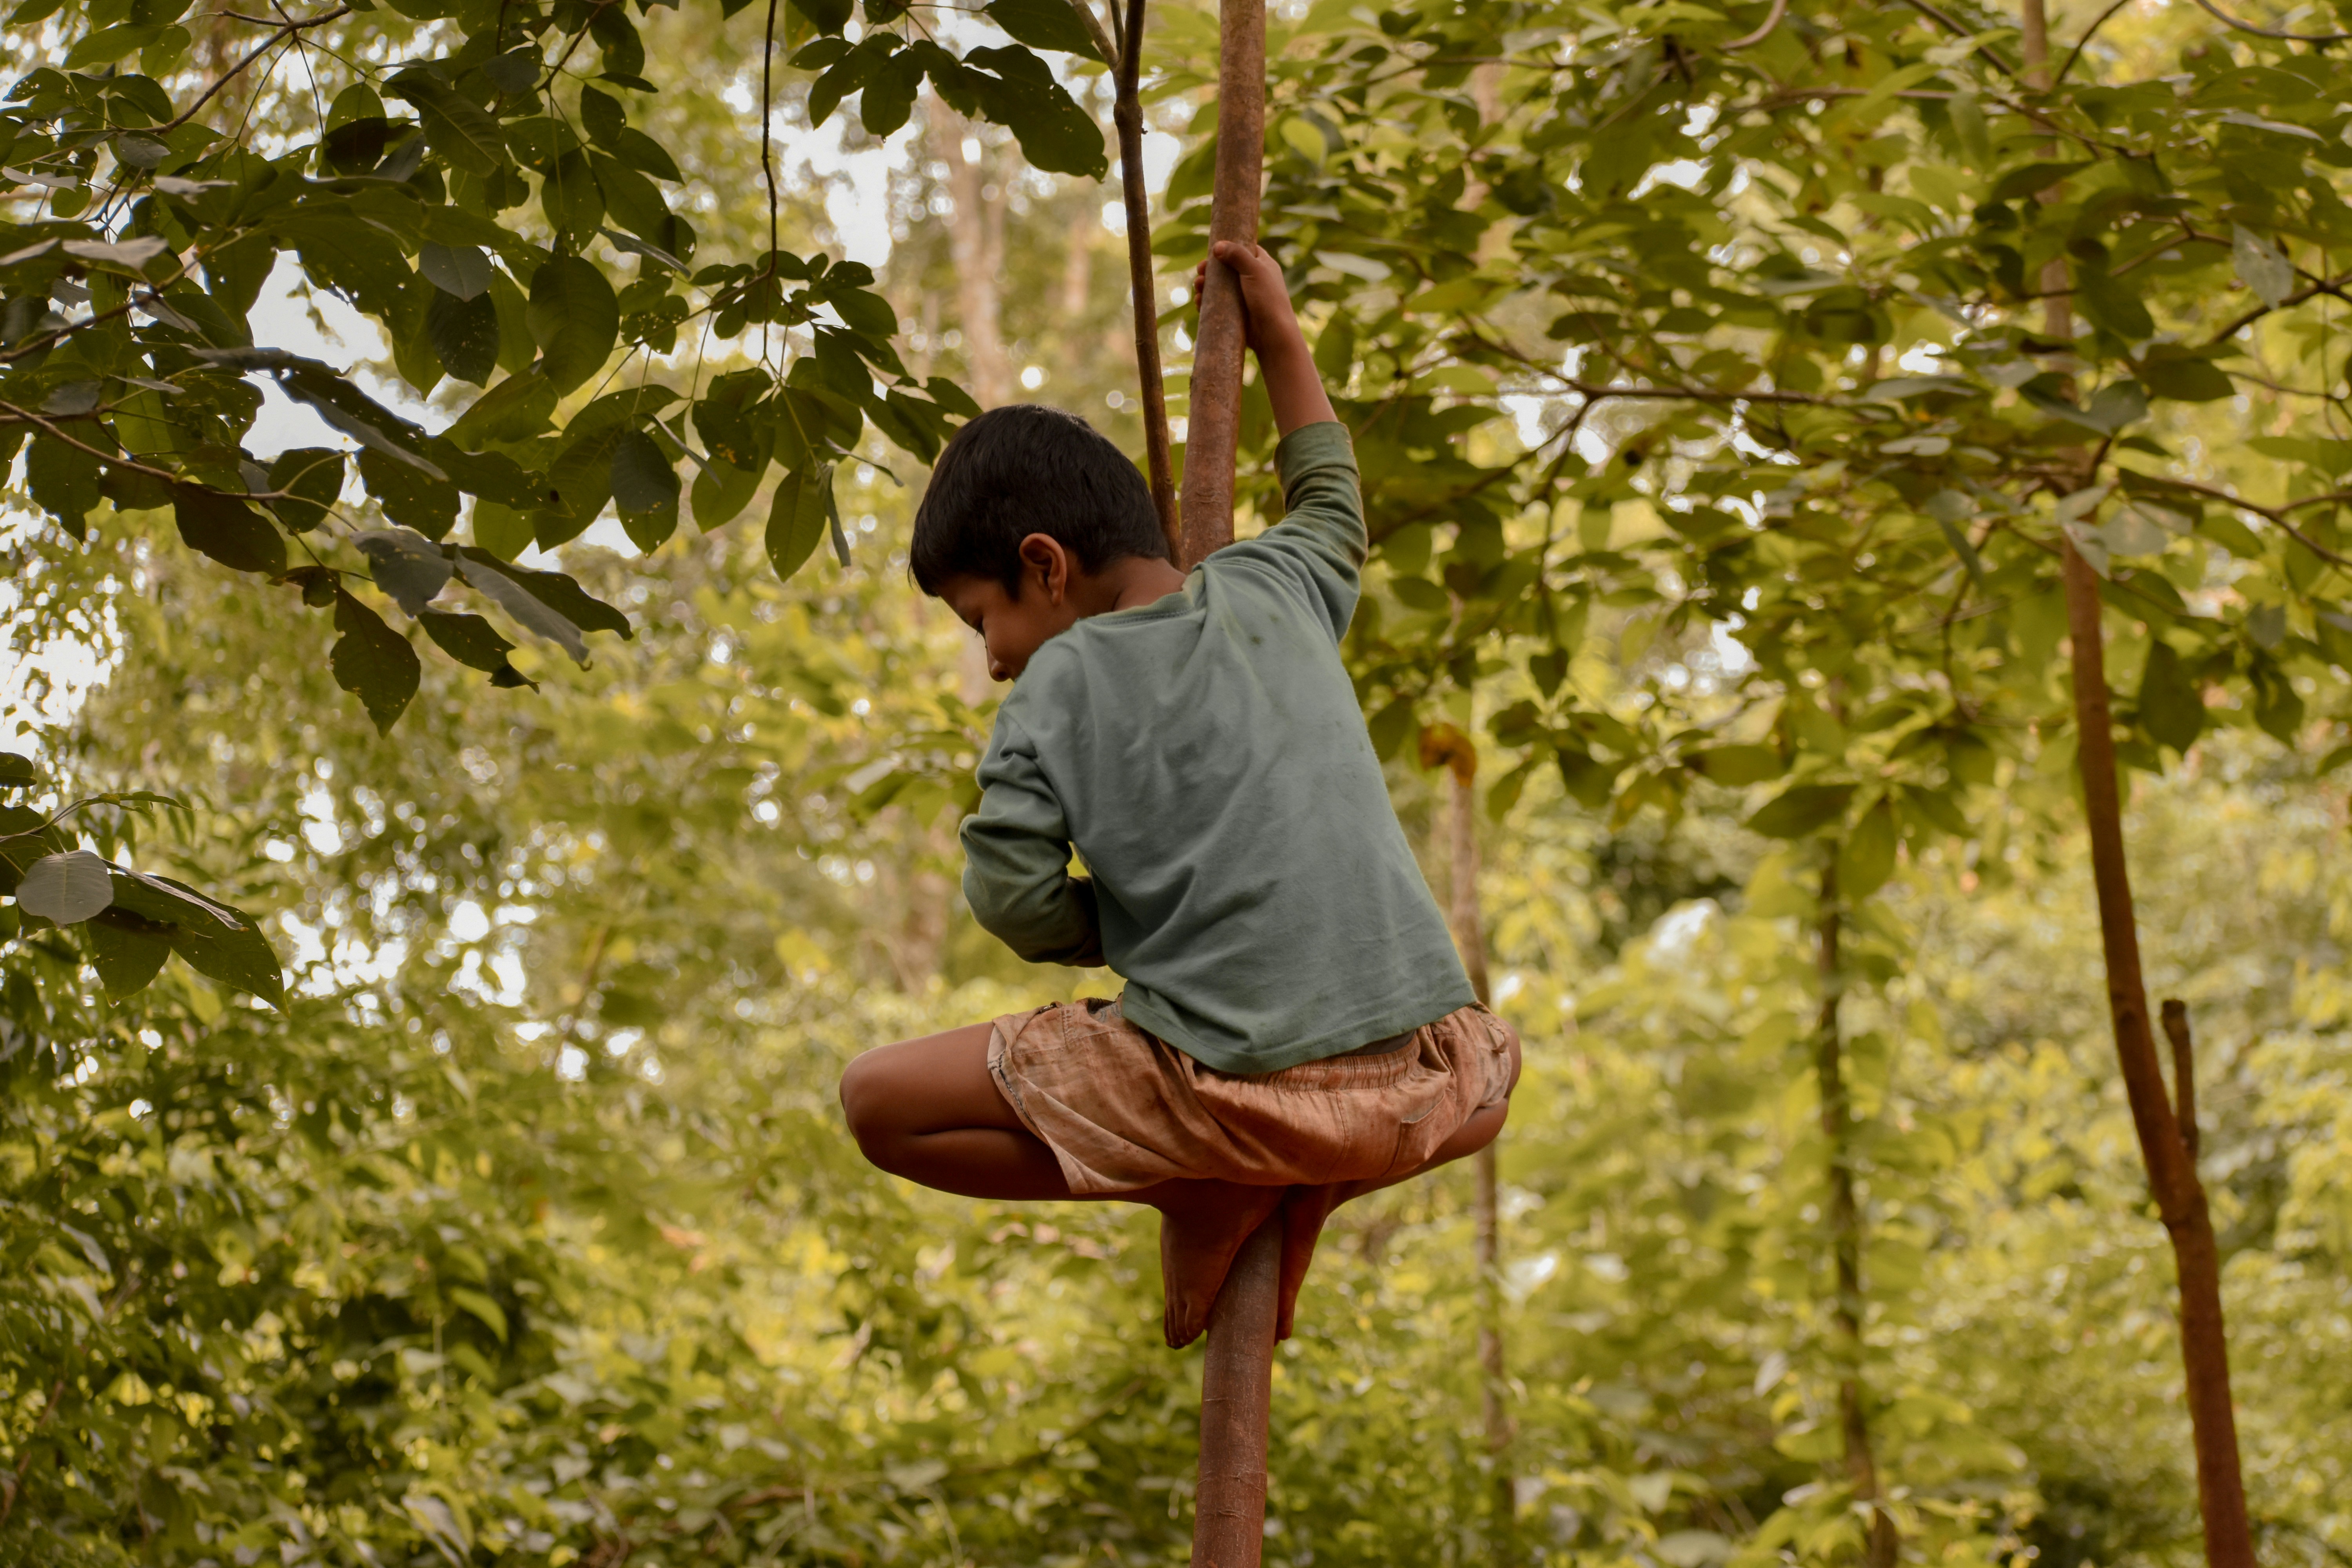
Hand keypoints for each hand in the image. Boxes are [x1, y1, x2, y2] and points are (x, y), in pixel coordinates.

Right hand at [1192, 239, 1335, 434]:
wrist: (1272, 334)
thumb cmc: (1268, 299)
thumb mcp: (1254, 270)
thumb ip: (1237, 255)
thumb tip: (1217, 246)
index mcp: (1262, 265)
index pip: (1244, 250)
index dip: (1227, 249)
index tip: (1213, 251)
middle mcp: (1253, 279)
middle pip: (1226, 269)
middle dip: (1211, 269)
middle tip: (1200, 271)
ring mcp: (1244, 297)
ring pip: (1219, 287)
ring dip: (1205, 285)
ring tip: (1198, 287)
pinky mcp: (1236, 313)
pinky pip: (1218, 305)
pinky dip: (1207, 302)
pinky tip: (1199, 302)